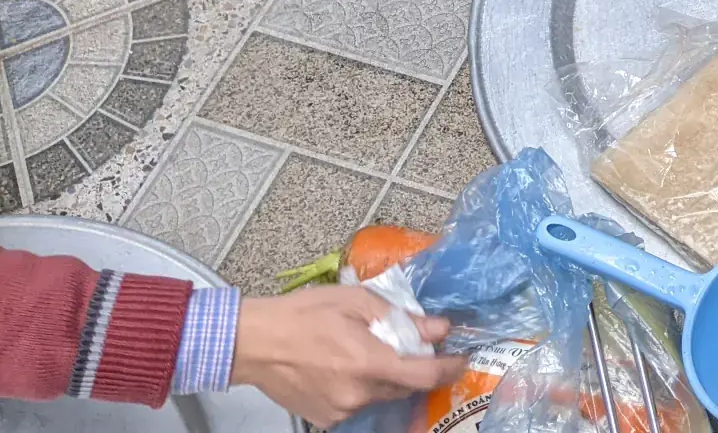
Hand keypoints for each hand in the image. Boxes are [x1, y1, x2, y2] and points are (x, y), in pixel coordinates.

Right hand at [231, 286, 466, 426]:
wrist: (252, 343)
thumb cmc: (302, 315)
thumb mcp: (356, 302)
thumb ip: (401, 319)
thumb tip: (438, 328)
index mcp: (368, 364)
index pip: (425, 376)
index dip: (449, 368)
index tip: (460, 359)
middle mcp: (358, 394)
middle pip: (404, 386)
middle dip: (412, 367)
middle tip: (406, 345)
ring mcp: (340, 411)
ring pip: (380, 395)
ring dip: (384, 376)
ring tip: (364, 352)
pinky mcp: (325, 419)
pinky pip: (357, 404)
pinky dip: (361, 388)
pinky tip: (344, 368)